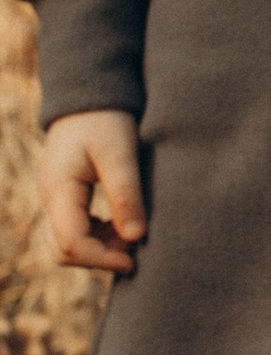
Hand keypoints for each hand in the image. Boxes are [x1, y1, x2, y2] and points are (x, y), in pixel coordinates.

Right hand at [41, 111, 146, 276]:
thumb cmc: (106, 119)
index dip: (101, 259)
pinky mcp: (65, 195)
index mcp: (58, 189)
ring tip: (132, 234)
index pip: (70, 243)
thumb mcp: (120, 154)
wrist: (90, 95)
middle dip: (98, 257)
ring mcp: (55, 198)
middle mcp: (50, 198)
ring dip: (99, 247)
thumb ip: (126, 195)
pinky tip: (122, 224)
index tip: (133, 260)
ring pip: (66, 242)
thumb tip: (135, 237)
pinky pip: (74, 229)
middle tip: (135, 248)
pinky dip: (98, 235)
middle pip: (62, 250)